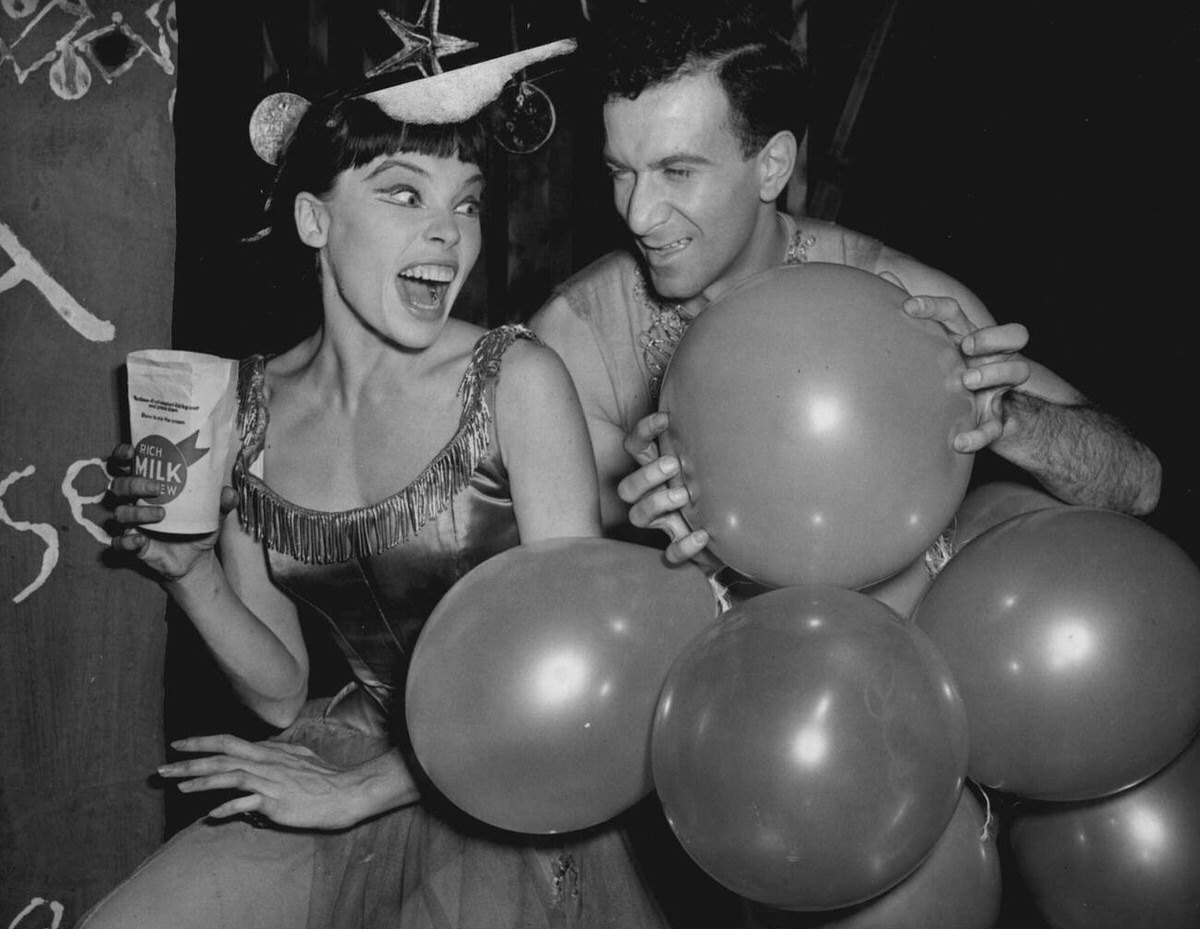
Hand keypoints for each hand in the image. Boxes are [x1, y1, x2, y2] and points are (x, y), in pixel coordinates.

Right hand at [106, 442, 237, 580]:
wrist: (196, 558)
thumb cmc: (197, 526)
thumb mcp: (212, 512)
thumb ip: (221, 502)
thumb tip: (229, 492)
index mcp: (149, 485)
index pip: (125, 464)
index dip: (122, 455)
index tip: (131, 452)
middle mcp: (134, 501)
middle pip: (119, 485)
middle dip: (134, 483)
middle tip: (157, 488)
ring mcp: (131, 523)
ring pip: (119, 512)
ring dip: (137, 512)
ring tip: (161, 514)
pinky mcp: (131, 543)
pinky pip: (118, 541)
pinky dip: (126, 540)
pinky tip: (140, 539)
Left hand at [158, 734, 369, 830]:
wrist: (345, 792)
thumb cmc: (323, 777)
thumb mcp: (297, 757)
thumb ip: (275, 755)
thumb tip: (261, 751)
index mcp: (269, 752)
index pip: (229, 741)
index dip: (202, 742)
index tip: (179, 745)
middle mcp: (266, 762)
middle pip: (222, 756)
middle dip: (190, 761)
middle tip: (162, 768)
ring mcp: (270, 781)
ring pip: (230, 776)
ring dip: (202, 782)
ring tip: (179, 788)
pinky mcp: (276, 801)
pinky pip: (247, 802)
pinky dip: (227, 807)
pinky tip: (211, 815)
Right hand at [617, 412, 719, 567]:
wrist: (743, 531)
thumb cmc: (724, 488)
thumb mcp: (717, 462)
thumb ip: (714, 439)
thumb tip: (732, 400)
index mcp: (660, 472)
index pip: (636, 448)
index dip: (643, 432)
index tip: (665, 419)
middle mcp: (655, 497)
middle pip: (627, 487)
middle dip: (646, 475)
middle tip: (673, 465)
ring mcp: (666, 524)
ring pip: (638, 516)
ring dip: (657, 502)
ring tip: (684, 496)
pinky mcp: (681, 550)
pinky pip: (671, 554)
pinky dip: (683, 546)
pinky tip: (703, 535)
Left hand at [896, 290, 1031, 452]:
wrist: (971, 413)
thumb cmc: (943, 369)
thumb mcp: (926, 344)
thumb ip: (909, 316)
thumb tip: (883, 275)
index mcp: (965, 337)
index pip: (956, 312)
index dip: (935, 306)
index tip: (908, 308)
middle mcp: (989, 357)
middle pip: (1013, 334)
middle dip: (992, 335)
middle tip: (966, 345)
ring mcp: (997, 387)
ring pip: (1017, 371)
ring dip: (993, 374)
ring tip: (966, 381)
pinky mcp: (995, 417)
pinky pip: (995, 427)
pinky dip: (978, 435)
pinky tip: (958, 441)